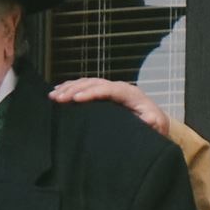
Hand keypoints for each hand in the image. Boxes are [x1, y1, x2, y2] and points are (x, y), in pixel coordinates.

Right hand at [48, 77, 168, 136]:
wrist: (155, 123)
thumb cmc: (154, 127)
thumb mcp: (156, 126)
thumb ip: (151, 123)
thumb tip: (146, 119)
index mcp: (131, 94)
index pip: (109, 89)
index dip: (92, 92)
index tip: (76, 99)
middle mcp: (120, 88)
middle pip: (94, 83)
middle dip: (75, 89)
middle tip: (58, 98)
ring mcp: (111, 89)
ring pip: (88, 82)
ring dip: (69, 87)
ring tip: (53, 95)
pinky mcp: (105, 94)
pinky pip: (86, 86)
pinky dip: (72, 88)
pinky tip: (58, 91)